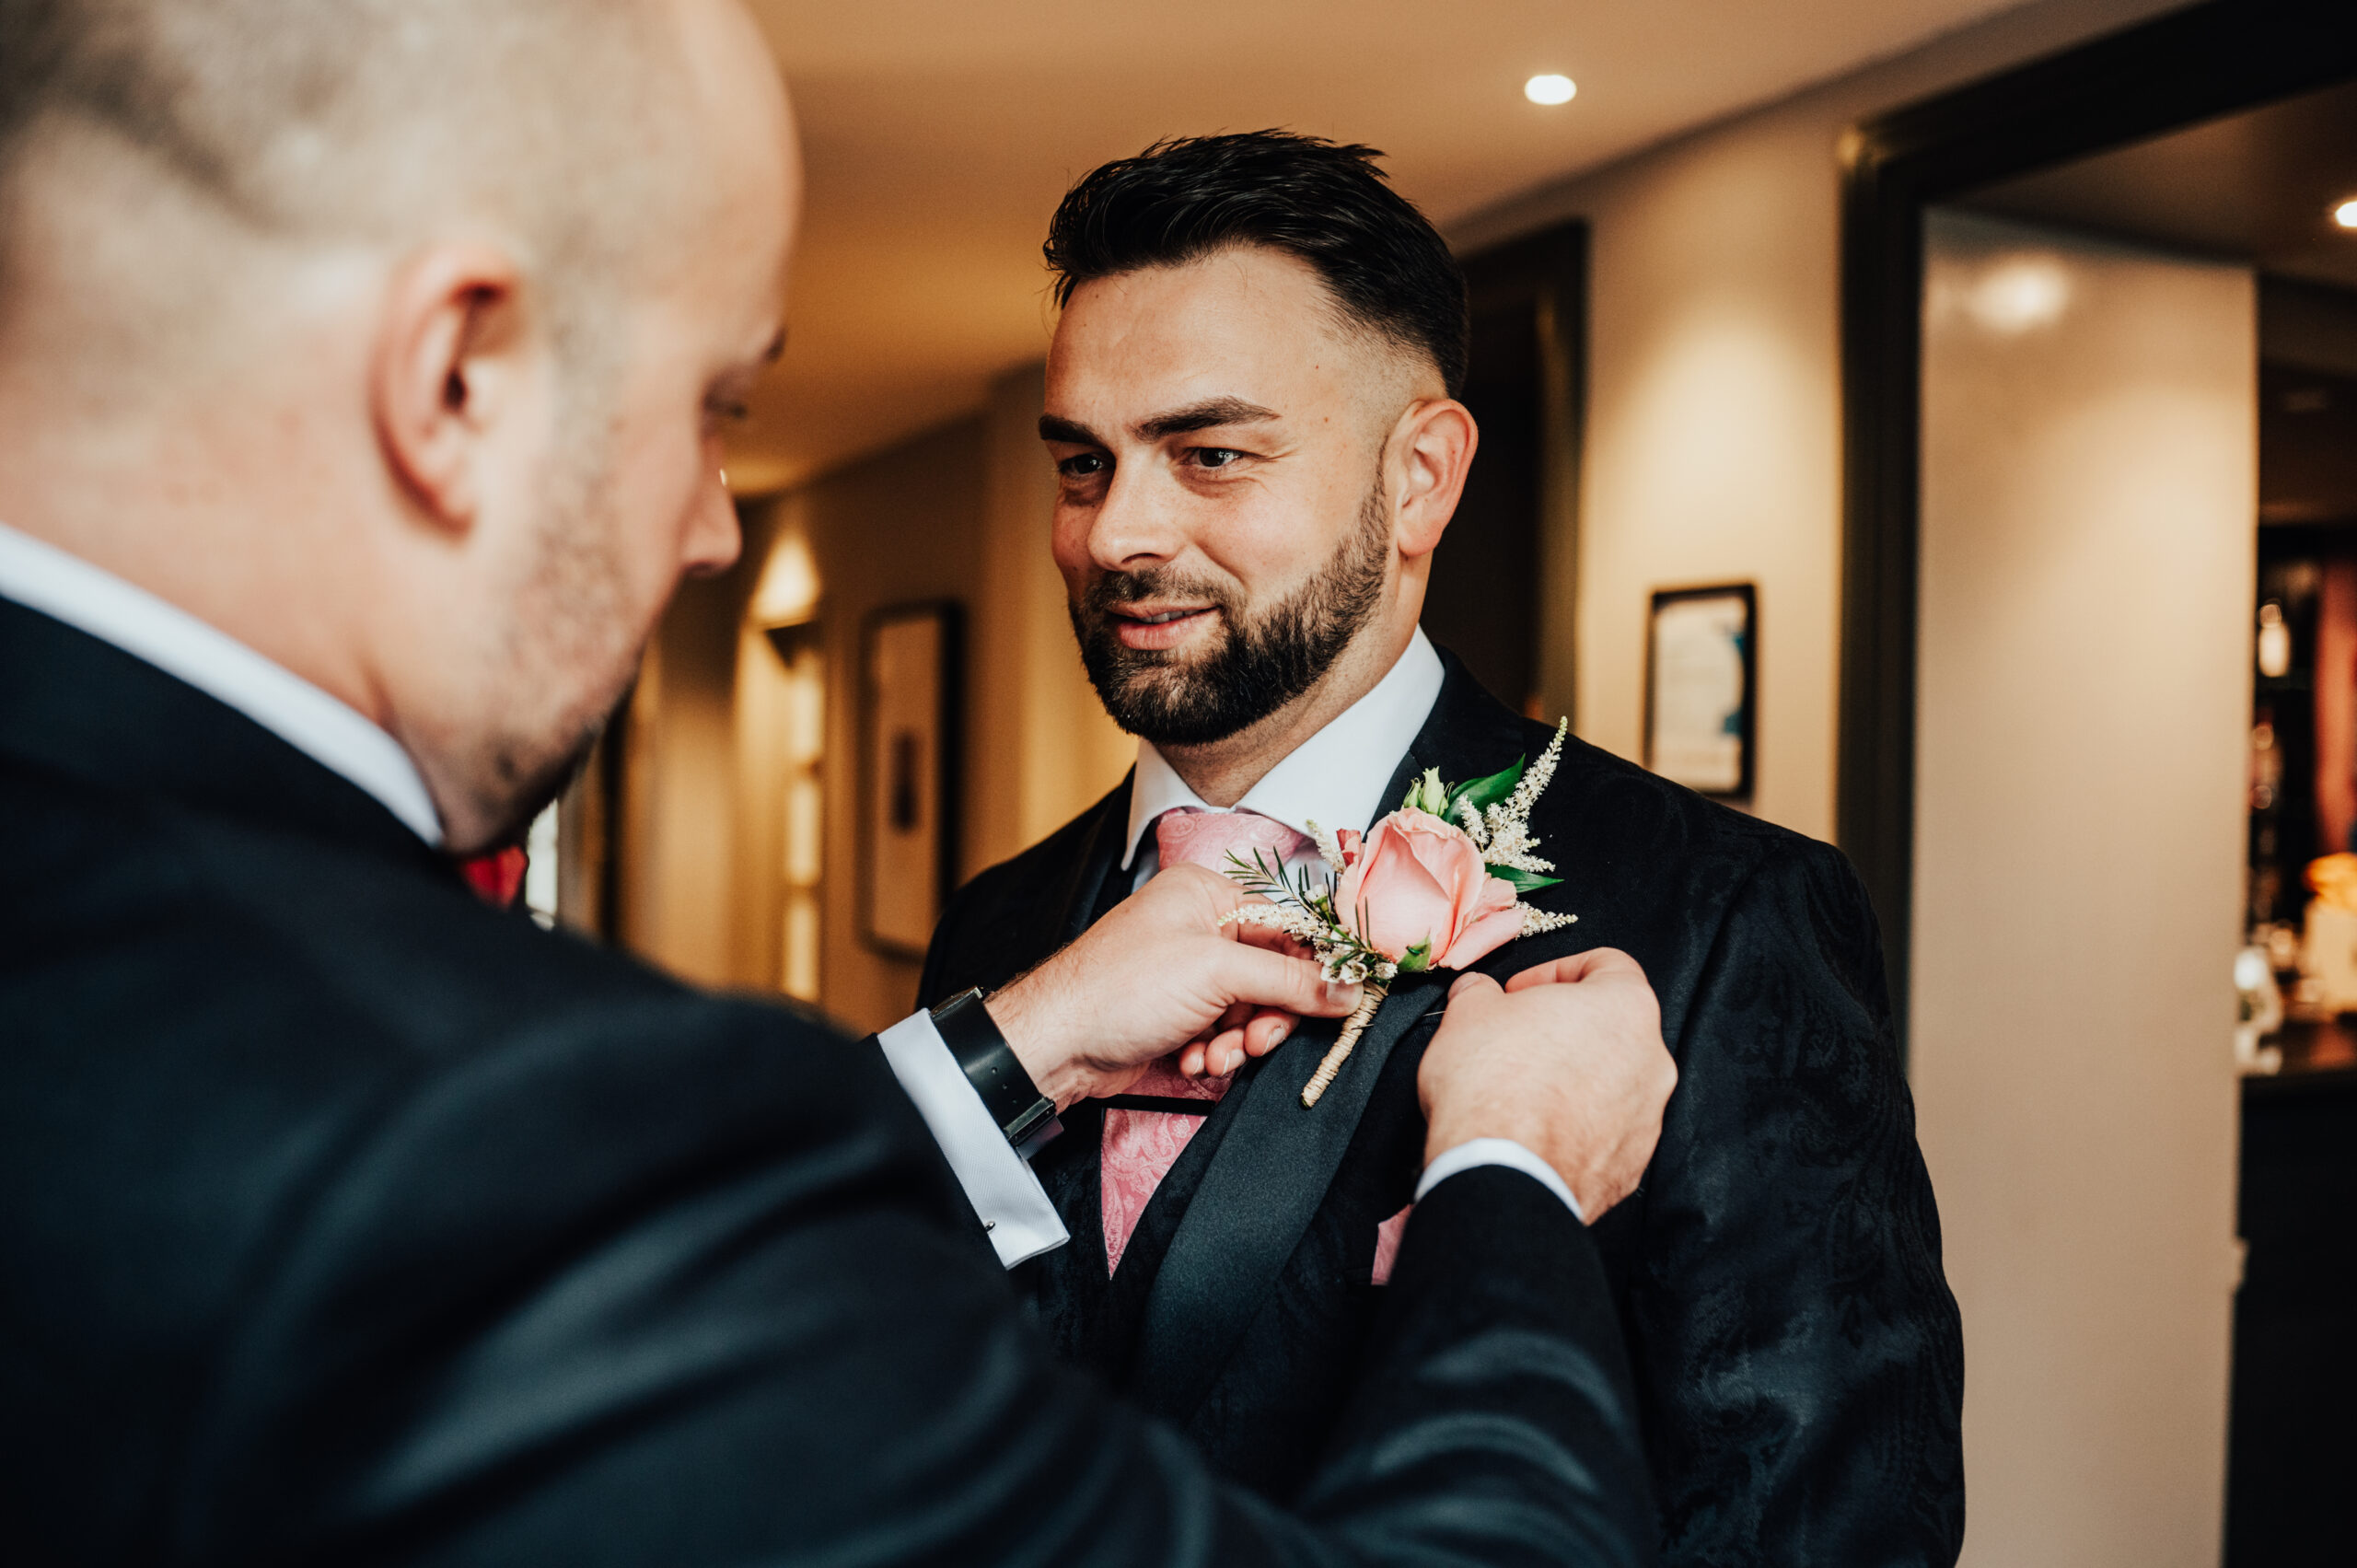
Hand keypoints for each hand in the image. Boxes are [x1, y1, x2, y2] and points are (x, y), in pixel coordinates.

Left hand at [984, 864, 1363, 1108]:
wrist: (1056, 1044)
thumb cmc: (1121, 989)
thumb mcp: (1217, 973)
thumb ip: (1290, 980)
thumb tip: (1349, 989)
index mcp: (1207, 895)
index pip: (1286, 929)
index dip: (1310, 970)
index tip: (1335, 1004)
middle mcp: (1197, 928)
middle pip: (1271, 975)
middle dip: (1267, 1017)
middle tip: (1258, 1042)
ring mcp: (1185, 974)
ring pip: (1248, 1011)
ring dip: (1239, 1041)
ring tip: (1214, 1056)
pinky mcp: (1175, 1014)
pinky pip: (1221, 1033)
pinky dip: (1215, 1052)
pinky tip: (1194, 1060)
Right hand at [1418, 948, 1675, 1218]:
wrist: (1502, 1172)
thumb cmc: (1494, 1086)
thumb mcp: (1469, 1012)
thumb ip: (1480, 992)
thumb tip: (1477, 993)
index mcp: (1625, 1007)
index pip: (1606, 965)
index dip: (1555, 971)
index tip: (1521, 991)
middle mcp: (1651, 1060)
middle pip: (1610, 1027)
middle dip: (1562, 1028)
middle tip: (1515, 1036)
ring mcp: (1647, 1117)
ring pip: (1611, 1082)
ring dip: (1571, 1078)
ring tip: (1519, 1089)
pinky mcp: (1631, 1163)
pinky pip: (1604, 1131)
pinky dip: (1575, 1125)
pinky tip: (1532, 1128)